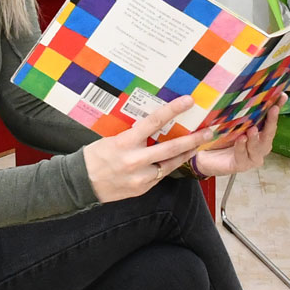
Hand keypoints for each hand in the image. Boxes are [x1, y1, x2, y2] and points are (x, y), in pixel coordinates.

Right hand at [84, 96, 205, 201]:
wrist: (81, 184)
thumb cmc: (94, 157)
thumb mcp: (111, 139)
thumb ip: (133, 135)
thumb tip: (152, 124)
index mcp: (125, 143)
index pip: (153, 122)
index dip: (173, 110)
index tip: (187, 101)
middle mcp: (135, 160)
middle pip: (171, 148)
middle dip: (192, 139)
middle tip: (208, 130)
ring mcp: (140, 177)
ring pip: (171, 164)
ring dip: (186, 154)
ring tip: (198, 145)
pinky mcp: (143, 188)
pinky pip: (161, 174)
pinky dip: (169, 166)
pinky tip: (176, 159)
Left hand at [193, 103, 279, 178]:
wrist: (201, 155)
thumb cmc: (218, 137)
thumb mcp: (228, 121)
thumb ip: (237, 111)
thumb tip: (241, 90)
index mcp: (259, 132)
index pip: (271, 119)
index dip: (278, 107)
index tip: (282, 96)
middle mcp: (259, 145)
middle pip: (269, 134)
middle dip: (272, 121)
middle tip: (273, 109)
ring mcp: (252, 156)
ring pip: (259, 147)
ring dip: (256, 138)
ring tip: (253, 129)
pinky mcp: (241, 165)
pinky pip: (243, 156)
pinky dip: (242, 147)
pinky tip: (240, 140)